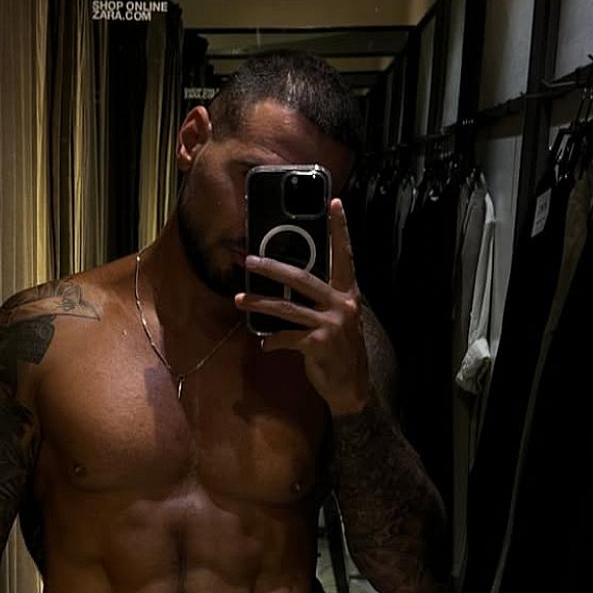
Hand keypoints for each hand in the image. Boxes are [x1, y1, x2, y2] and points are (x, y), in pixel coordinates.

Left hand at [236, 199, 371, 416]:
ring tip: (240, 300)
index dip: (340, 230)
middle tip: (249, 260)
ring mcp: (331, 324)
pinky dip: (272, 342)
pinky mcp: (319, 344)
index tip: (334, 203)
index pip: (344, 255)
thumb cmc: (340, 352)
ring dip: (259, 303)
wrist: (352, 389)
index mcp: (348, 294)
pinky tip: (265, 345)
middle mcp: (342, 304)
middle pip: (302, 278)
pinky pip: (286, 338)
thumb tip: (291, 286)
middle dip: (272, 267)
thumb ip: (322, 302)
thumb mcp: (338, 321)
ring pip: (287, 308)